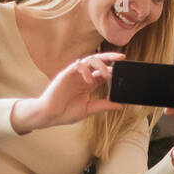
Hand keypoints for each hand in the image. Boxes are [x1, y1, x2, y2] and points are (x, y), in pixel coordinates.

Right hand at [11, 52, 125, 133]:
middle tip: (122, 58)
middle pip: (98, 62)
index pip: (103, 72)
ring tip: (107, 75)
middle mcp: (83, 76)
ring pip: (89, 60)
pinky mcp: (66, 74)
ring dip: (100, 64)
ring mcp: (74, 74)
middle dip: (110, 58)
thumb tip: (120, 106)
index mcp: (89, 84)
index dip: (114, 69)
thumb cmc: (66, 112)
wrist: (49, 115)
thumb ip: (104, 105)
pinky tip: (89, 81)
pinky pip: (78, 65)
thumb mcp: (89, 109)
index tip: (124, 70)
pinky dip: (86, 70)